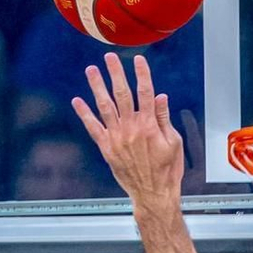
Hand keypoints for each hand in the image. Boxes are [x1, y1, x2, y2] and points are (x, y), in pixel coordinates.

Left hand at [73, 54, 185, 214]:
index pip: (145, 92)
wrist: (153, 195)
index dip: (142, 74)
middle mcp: (131, 128)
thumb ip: (163, 118)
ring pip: (105, 106)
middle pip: (122, 94)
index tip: (138, 60)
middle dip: (116, 74)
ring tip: (91, 70)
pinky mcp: (107, 148)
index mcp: (149, 125)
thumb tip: (159, 97)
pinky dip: (84, 114)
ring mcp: (117, 138)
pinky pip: (93, 128)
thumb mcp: (174, 143)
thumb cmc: (167, 171)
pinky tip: (77, 101)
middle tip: (110, 57)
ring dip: (97, 86)